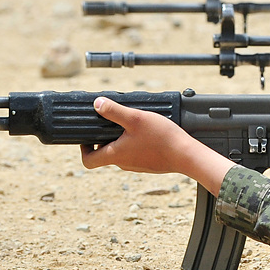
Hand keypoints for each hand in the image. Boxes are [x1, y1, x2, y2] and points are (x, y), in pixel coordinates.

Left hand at [80, 98, 236, 194]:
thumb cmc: (161, 138)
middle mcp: (124, 163)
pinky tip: (148, 134)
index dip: (83, 149)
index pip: (88, 161)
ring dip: (121, 141)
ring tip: (132, 126)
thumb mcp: (135, 118)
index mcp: (115, 155)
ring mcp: (136, 166)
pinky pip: (136, 154)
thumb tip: (97, 104)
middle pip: (105, 154)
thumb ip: (114, 111)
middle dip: (105, 139)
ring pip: (121, 153)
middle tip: (111, 124)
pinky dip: (136, 145)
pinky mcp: (148, 165)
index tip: (87, 137)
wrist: (186, 155)